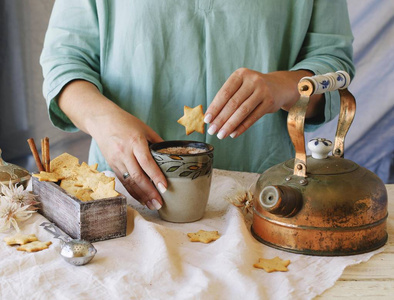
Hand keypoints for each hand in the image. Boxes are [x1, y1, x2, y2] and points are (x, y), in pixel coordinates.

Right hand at [91, 107, 166, 209]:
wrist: (101, 120)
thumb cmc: (126, 122)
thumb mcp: (144, 128)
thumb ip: (157, 142)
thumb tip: (172, 154)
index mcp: (135, 141)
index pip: (146, 162)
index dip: (156, 176)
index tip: (165, 187)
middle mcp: (124, 152)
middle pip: (137, 176)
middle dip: (149, 191)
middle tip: (160, 203)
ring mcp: (116, 160)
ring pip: (129, 181)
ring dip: (141, 195)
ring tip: (152, 205)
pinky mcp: (112, 165)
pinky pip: (123, 181)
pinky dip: (132, 192)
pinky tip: (141, 199)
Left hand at [204, 68, 319, 138]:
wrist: (279, 86)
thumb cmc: (253, 88)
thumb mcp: (241, 86)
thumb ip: (227, 99)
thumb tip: (211, 118)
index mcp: (240, 74)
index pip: (224, 93)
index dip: (214, 107)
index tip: (206, 120)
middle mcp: (252, 80)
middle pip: (233, 103)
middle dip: (220, 119)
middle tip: (212, 131)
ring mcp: (262, 90)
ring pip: (242, 111)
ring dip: (230, 125)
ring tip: (221, 135)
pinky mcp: (270, 102)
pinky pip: (253, 117)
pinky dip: (242, 127)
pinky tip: (233, 134)